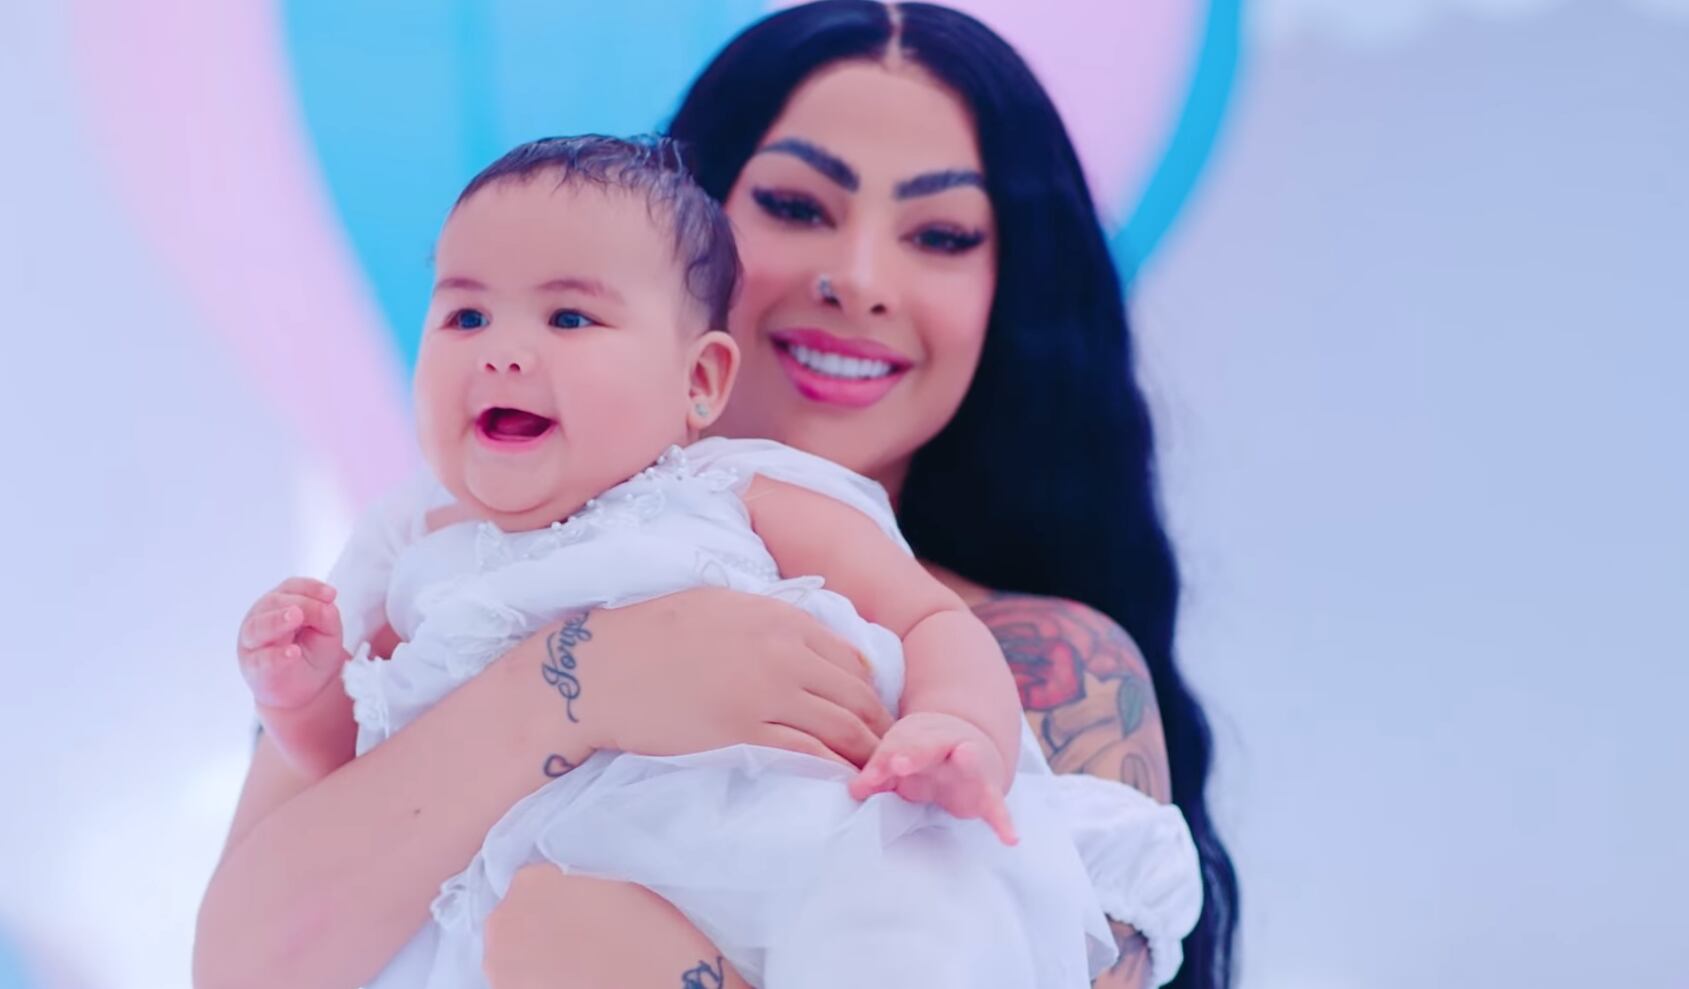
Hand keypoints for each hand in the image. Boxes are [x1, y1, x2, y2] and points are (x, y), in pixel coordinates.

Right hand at [237, 577, 347, 708]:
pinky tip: (293, 653)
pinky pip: (262, 659)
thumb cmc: (313, 656)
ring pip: (258, 627)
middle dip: (295, 603)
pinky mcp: (254, 667)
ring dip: (277, 620)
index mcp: (280, 605)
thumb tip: (325, 604)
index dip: (310, 588)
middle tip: (306, 608)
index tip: (331, 594)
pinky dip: (277, 656)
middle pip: (273, 602)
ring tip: (295, 617)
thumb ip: (325, 616)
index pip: (291, 588)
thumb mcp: (328, 633)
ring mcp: (254, 643)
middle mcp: (262, 618)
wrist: (303, 693)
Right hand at [583, 587, 894, 767]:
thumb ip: (769, 620)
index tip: (874, 712)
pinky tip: (842, 782)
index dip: (870, 689)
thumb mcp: (721, 606)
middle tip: (888, 751)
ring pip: (842, 725)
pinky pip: (808, 754)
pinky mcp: (744, 732)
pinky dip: (834, 769)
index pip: (850, 656)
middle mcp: (782, 651)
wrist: (600, 668)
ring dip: (866, 752)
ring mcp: (765, 693)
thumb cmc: (651, 633)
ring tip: (874, 772)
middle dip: (880, 725)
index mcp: (778, 617)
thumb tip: (810, 637)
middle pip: (856, 693)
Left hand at [849, 711, 1017, 844]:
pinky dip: (1004, 822)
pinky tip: (1011, 839)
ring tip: (966, 755)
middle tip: (897, 764)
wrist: (969, 745)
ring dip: (965, 760)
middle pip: (929, 746)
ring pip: (969, 761)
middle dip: (913, 754)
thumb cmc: (924, 754)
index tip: (869, 778)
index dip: (883, 762)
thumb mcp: (902, 758)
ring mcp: (970, 767)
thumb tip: (854, 791)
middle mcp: (947, 745)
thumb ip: (880, 774)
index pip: (897, 746)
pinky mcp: (987, 793)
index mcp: (920, 736)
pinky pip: (997, 807)